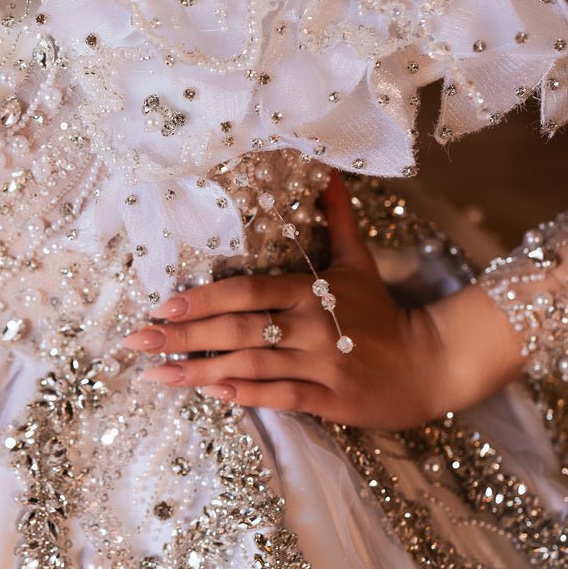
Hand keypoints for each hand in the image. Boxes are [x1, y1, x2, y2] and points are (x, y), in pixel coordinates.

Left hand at [121, 172, 525, 429]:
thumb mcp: (359, 261)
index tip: (160, 304)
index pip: (246, 291)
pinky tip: (212, 394)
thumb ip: (337, 217)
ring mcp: (320, 363)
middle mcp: (311, 326)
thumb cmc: (382, 314)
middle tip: (136, 341)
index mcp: (311, 291)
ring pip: (250, 365)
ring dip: (198, 372)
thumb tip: (324, 169)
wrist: (431, 363)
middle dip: (181, 336)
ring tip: (155, 376)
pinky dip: (246, 394)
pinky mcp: (330, 399)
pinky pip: (281, 396)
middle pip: (237, 329)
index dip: (202, 298)